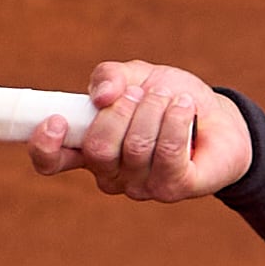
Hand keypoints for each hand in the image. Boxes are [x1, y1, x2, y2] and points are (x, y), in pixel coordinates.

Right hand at [35, 59, 252, 201]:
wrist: (219, 119)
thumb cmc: (169, 99)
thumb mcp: (137, 76)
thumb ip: (110, 76)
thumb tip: (101, 95)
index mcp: (89, 149)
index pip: (51, 161)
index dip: (45, 145)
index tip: (57, 119)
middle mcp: (110, 174)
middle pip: (98, 148)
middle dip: (121, 111)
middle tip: (143, 93)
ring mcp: (141, 186)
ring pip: (135, 147)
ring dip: (154, 109)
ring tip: (170, 96)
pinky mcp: (174, 189)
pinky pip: (167, 154)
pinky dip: (175, 120)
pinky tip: (185, 107)